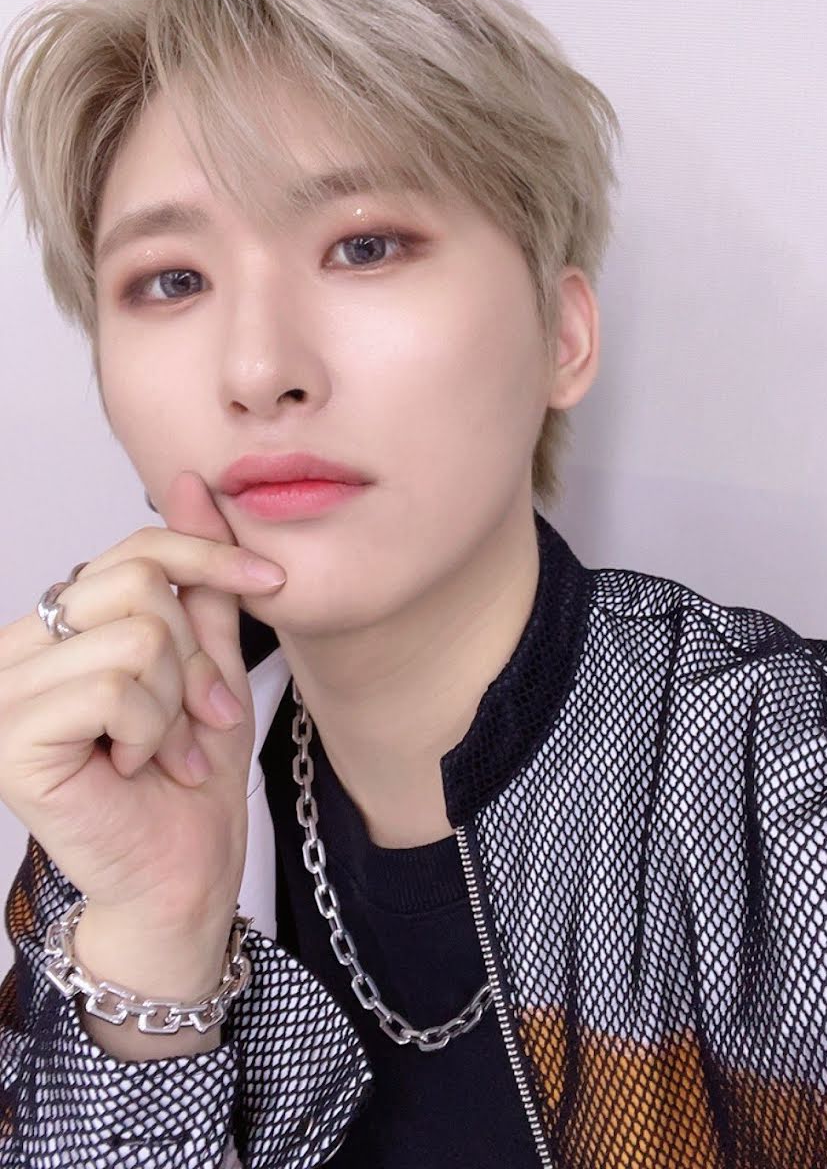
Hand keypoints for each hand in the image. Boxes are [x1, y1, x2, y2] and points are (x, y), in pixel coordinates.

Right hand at [0, 470, 285, 932]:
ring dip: (175, 704)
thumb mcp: (209, 661)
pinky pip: (113, 688)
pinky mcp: (12, 742)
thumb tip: (192, 484)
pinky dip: (150, 729)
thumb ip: (197, 583)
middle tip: (200, 716)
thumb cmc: (189, 777)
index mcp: (58, 628)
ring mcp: (4, 696)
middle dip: (194, 658)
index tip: (269, 581)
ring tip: (167, 751)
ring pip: (132, 637)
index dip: (206, 558)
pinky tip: (135, 768)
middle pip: (134, 587)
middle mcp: (17, 651)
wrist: (181, 873)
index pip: (131, 551)